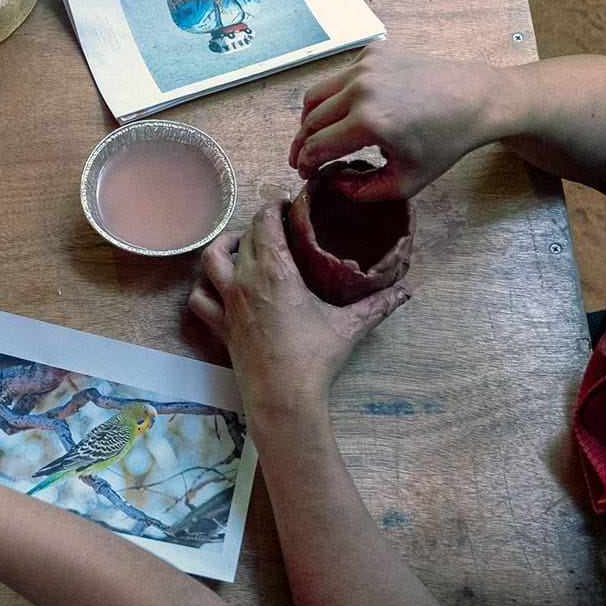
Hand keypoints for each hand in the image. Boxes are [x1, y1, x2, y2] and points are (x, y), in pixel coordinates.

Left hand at [188, 201, 407, 411]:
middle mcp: (246, 280)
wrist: (284, 398)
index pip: (265, 221)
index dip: (274, 208)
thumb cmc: (314, 360)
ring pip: (211, 259)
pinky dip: (205, 287)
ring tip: (240, 246)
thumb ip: (378, 305)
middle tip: (277, 229)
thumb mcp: (350, 326)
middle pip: (244, 236)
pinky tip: (218, 287)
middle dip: (259, 226)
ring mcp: (228, 303)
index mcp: (276, 271)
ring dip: (224, 246)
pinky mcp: (220, 325)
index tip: (288, 207)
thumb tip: (405, 292)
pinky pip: (200, 298)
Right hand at [290, 44, 504, 198]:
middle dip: (302, 144)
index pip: (316, 146)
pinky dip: (336, 95)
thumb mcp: (404, 182)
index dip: (305, 165)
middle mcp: (361, 89)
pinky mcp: (373, 52)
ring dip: (310, 118)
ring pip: (316, 94)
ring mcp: (366, 66)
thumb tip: (329, 180)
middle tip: (303, 159)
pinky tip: (348, 110)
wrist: (474, 100)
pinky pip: (339, 76)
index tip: (305, 174)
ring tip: (316, 135)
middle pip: (309, 120)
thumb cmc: (444, 142)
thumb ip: (359, 191)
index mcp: (369, 123)